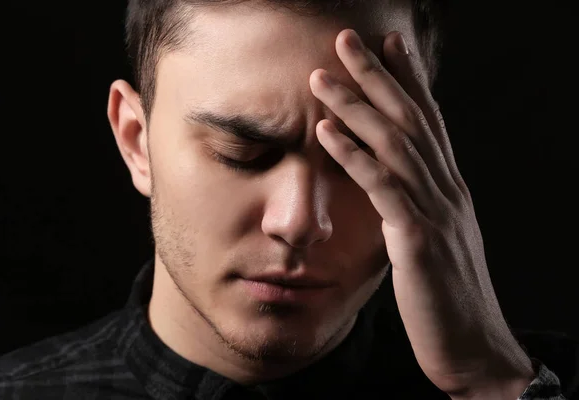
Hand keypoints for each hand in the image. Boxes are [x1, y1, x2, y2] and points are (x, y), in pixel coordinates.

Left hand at [309, 29, 534, 397]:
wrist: (473, 347)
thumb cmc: (448, 298)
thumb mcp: (436, 242)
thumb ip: (419, 210)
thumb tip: (397, 190)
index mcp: (450, 190)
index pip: (430, 122)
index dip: (410, 80)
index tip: (390, 45)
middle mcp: (447, 190)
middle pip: (411, 119)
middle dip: (378, 76)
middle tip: (347, 40)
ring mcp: (435, 211)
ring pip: (394, 143)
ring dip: (355, 106)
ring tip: (321, 76)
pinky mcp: (417, 238)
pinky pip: (381, 186)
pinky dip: (353, 156)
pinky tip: (327, 133)